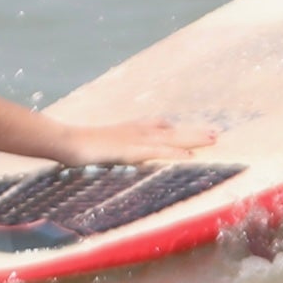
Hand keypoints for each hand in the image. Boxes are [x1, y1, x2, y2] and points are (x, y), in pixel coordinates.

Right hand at [48, 115, 211, 165]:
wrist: (66, 141)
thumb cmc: (80, 147)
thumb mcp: (102, 145)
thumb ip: (116, 147)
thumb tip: (122, 150)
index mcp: (131, 130)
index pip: (160, 127)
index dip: (179, 130)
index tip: (198, 131)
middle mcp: (137, 131)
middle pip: (172, 131)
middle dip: (194, 133)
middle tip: (216, 133)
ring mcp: (135, 139)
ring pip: (171, 138)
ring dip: (193, 138)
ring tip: (213, 139)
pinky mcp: (131, 150)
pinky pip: (158, 152)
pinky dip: (175, 153)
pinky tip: (189, 155)